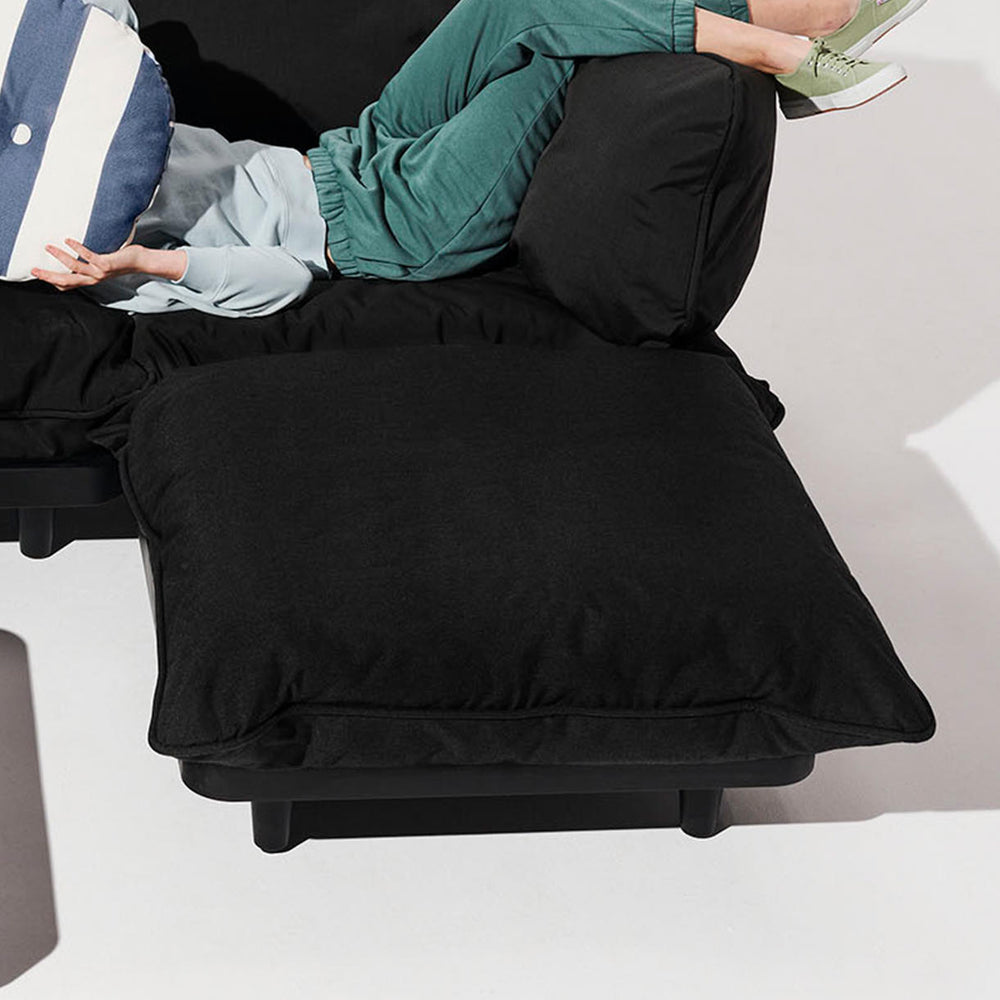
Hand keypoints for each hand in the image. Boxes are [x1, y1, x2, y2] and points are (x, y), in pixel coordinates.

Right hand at [31, 237, 145, 290]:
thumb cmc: (119, 260)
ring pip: (74, 268)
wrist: (139, 262)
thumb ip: (87, 262)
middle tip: (33, 270)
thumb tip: (72, 251)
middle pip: (66, 281)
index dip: (52, 281)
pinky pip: (88, 256)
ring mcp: (99, 272)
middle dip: (48, 276)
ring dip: (59, 257)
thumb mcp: (100, 264)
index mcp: (89, 279)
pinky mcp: (106, 264)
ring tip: (48, 247)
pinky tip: (68, 240)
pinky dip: (77, 248)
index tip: (38, 274)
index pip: (67, 285)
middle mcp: (93, 278)